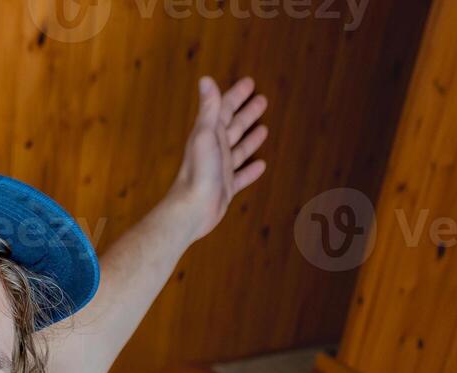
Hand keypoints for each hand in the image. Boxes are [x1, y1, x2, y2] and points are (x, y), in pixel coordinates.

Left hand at [168, 76, 268, 243]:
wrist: (193, 209)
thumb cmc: (198, 171)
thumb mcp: (205, 135)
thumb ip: (208, 108)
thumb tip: (205, 79)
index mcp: (209, 134)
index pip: (225, 109)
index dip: (236, 95)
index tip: (250, 83)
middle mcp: (214, 149)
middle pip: (234, 126)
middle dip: (247, 113)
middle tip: (262, 100)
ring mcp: (220, 169)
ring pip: (239, 149)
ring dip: (251, 139)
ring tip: (264, 129)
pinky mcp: (226, 187)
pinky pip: (242, 176)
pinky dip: (251, 170)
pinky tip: (262, 165)